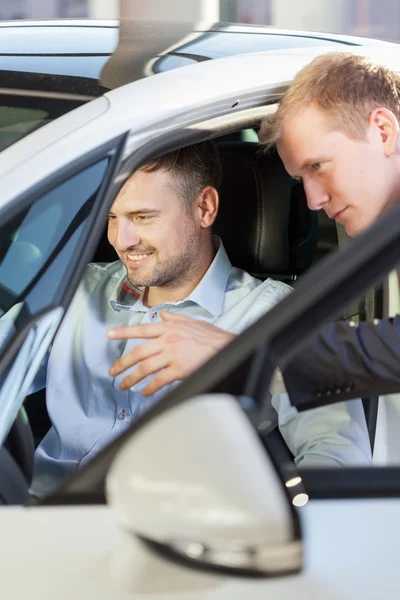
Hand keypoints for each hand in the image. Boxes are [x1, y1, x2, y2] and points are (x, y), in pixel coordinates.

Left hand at [107, 311, 235, 395]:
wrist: (226, 347)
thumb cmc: (211, 336)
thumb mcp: (192, 321)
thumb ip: (174, 318)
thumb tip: (162, 314)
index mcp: (169, 327)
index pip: (141, 329)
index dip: (124, 332)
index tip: (109, 335)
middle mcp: (168, 340)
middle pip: (138, 352)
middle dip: (122, 363)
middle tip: (112, 371)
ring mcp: (173, 355)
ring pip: (145, 368)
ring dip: (132, 378)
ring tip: (124, 385)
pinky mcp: (179, 370)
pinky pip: (159, 380)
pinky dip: (150, 388)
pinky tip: (145, 392)